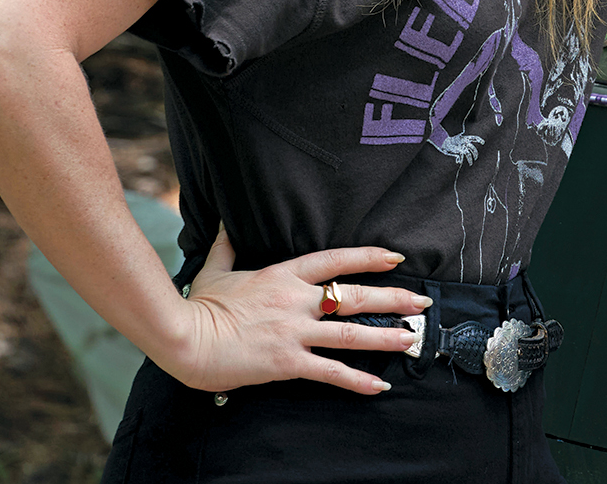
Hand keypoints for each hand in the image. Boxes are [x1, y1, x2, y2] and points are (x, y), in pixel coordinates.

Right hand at [156, 229, 431, 394]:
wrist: (184, 338)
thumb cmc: (199, 304)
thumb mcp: (216, 266)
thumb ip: (228, 243)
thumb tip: (226, 220)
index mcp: (283, 275)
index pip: (336, 259)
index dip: (368, 257)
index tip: (395, 257)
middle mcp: (296, 300)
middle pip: (355, 296)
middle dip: (393, 298)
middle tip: (423, 303)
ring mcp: (294, 331)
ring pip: (351, 333)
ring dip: (386, 337)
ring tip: (412, 339)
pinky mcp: (287, 362)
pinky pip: (330, 372)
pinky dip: (356, 380)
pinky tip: (379, 386)